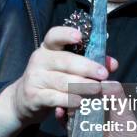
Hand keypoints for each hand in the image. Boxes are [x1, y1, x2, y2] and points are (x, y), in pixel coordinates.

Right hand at [0, 26, 117, 136]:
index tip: (79, 37)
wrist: (24, 100)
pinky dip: (68, 100)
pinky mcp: (33, 96)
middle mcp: (39, 59)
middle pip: (64, 61)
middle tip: (103, 74)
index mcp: (48, 48)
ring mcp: (35, 78)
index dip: (66, 34)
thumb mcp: (67, 68)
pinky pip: (53, 97)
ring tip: (98, 90)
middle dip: (86, 67)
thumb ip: (90, 63)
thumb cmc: (52, 79)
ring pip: (62, 81)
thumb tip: (112, 63)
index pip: (54, 35)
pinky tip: (80, 102)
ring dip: (82, 86)